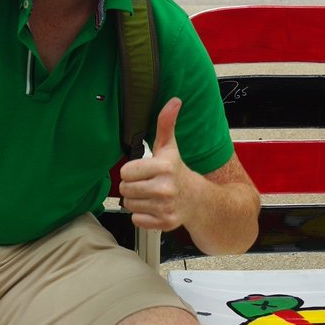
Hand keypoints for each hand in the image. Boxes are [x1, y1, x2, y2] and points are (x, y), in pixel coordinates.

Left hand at [119, 98, 196, 231]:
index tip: (144, 171)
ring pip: (130, 205)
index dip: (132, 171)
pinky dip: (142, 216)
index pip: (126, 171)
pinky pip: (137, 220)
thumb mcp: (170, 147)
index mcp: (164, 167)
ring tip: (151, 195)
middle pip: (125, 190)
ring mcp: (166, 207)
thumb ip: (166, 124)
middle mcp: (166, 188)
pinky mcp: (165, 223)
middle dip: (132, 186)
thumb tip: (174, 100)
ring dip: (137, 201)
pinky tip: (154, 208)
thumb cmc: (178, 171)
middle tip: (147, 183)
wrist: (199, 200)